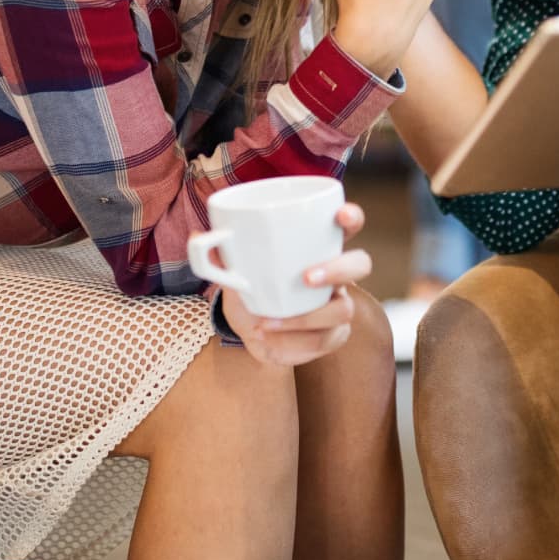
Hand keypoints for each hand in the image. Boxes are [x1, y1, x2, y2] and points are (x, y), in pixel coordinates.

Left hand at [219, 203, 371, 365]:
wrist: (249, 325)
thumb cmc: (250, 284)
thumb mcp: (233, 267)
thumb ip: (219, 254)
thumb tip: (198, 237)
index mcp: (319, 245)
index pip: (348, 223)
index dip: (352, 217)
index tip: (340, 214)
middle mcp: (336, 274)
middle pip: (360, 264)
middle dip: (338, 270)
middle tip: (306, 278)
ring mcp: (338, 304)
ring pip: (344, 310)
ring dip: (304, 320)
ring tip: (265, 323)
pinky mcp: (332, 335)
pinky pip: (324, 342)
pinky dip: (292, 345)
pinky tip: (267, 343)